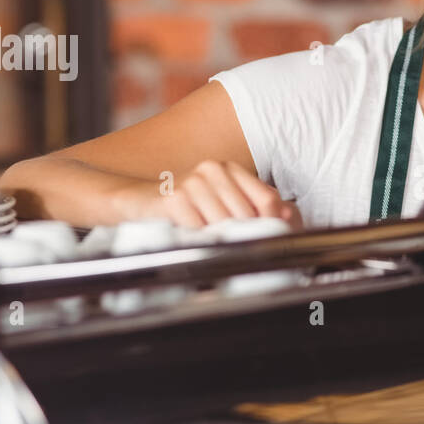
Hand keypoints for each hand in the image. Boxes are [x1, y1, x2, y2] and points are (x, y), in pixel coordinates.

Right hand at [114, 159, 303, 229]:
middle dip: (248, 239)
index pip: (268, 200)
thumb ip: (255, 208)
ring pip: (226, 224)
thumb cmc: (183, 208)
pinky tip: (195, 242)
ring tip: (214, 246)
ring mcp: (193, 181)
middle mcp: (213, 170)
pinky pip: (201, 230)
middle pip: (249, 215)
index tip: (274, 243)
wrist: (134, 201)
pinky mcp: (174, 198)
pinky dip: (201, 242)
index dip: (274, 225)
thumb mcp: (220, 204)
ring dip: (222, 242)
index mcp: (230, 170)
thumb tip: (289, 217)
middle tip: (243, 254)